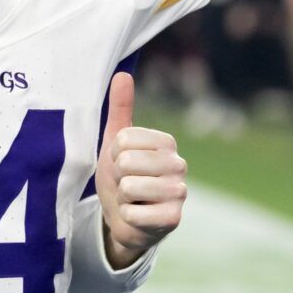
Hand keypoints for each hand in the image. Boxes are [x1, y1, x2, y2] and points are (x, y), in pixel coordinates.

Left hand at [95, 71, 187, 268]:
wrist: (126, 219)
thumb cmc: (123, 176)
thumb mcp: (116, 142)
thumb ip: (121, 108)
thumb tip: (122, 74)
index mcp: (166, 142)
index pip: (123, 139)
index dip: (113, 154)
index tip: (121, 164)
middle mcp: (179, 164)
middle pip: (126, 162)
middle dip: (117, 177)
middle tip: (126, 184)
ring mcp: (179, 192)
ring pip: (129, 186)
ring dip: (121, 198)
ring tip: (132, 199)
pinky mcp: (173, 218)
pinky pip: (133, 213)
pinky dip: (126, 217)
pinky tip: (137, 216)